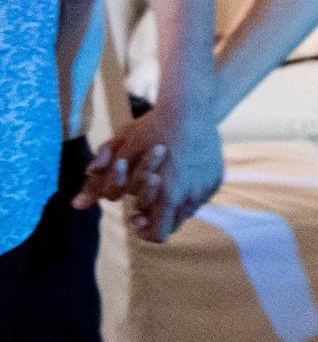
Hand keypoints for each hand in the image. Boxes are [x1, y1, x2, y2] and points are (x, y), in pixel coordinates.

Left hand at [76, 104, 224, 242]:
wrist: (191, 107)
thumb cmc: (152, 129)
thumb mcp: (121, 155)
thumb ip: (99, 184)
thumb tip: (77, 206)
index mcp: (169, 195)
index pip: (158, 235)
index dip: (143, 229)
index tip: (135, 215)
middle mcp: (192, 196)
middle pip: (172, 225)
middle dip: (156, 214)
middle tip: (144, 197)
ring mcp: (207, 187)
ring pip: (187, 211)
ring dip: (172, 204)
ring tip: (162, 182)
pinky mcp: (217, 178)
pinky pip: (201, 196)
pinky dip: (188, 191)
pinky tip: (179, 172)